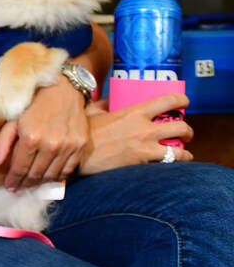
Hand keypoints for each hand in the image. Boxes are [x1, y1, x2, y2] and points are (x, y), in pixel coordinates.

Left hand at [0, 81, 89, 190]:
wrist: (63, 90)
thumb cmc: (33, 105)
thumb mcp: (13, 120)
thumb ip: (2, 143)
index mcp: (30, 137)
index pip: (20, 168)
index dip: (14, 180)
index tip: (10, 187)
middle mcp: (51, 144)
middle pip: (36, 174)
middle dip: (26, 184)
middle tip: (20, 188)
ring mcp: (68, 146)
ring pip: (53, 175)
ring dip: (41, 183)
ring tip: (33, 184)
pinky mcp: (81, 145)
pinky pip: (69, 169)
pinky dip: (58, 176)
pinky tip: (49, 177)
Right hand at [78, 93, 193, 175]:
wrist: (78, 157)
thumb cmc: (84, 133)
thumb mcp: (93, 112)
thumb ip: (105, 103)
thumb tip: (110, 99)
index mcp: (134, 112)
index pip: (168, 101)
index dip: (182, 100)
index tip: (184, 103)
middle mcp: (145, 129)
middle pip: (181, 127)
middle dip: (188, 131)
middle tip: (185, 133)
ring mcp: (146, 148)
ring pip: (180, 151)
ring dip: (185, 153)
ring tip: (182, 154)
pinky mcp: (143, 164)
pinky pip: (167, 165)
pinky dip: (173, 166)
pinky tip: (171, 167)